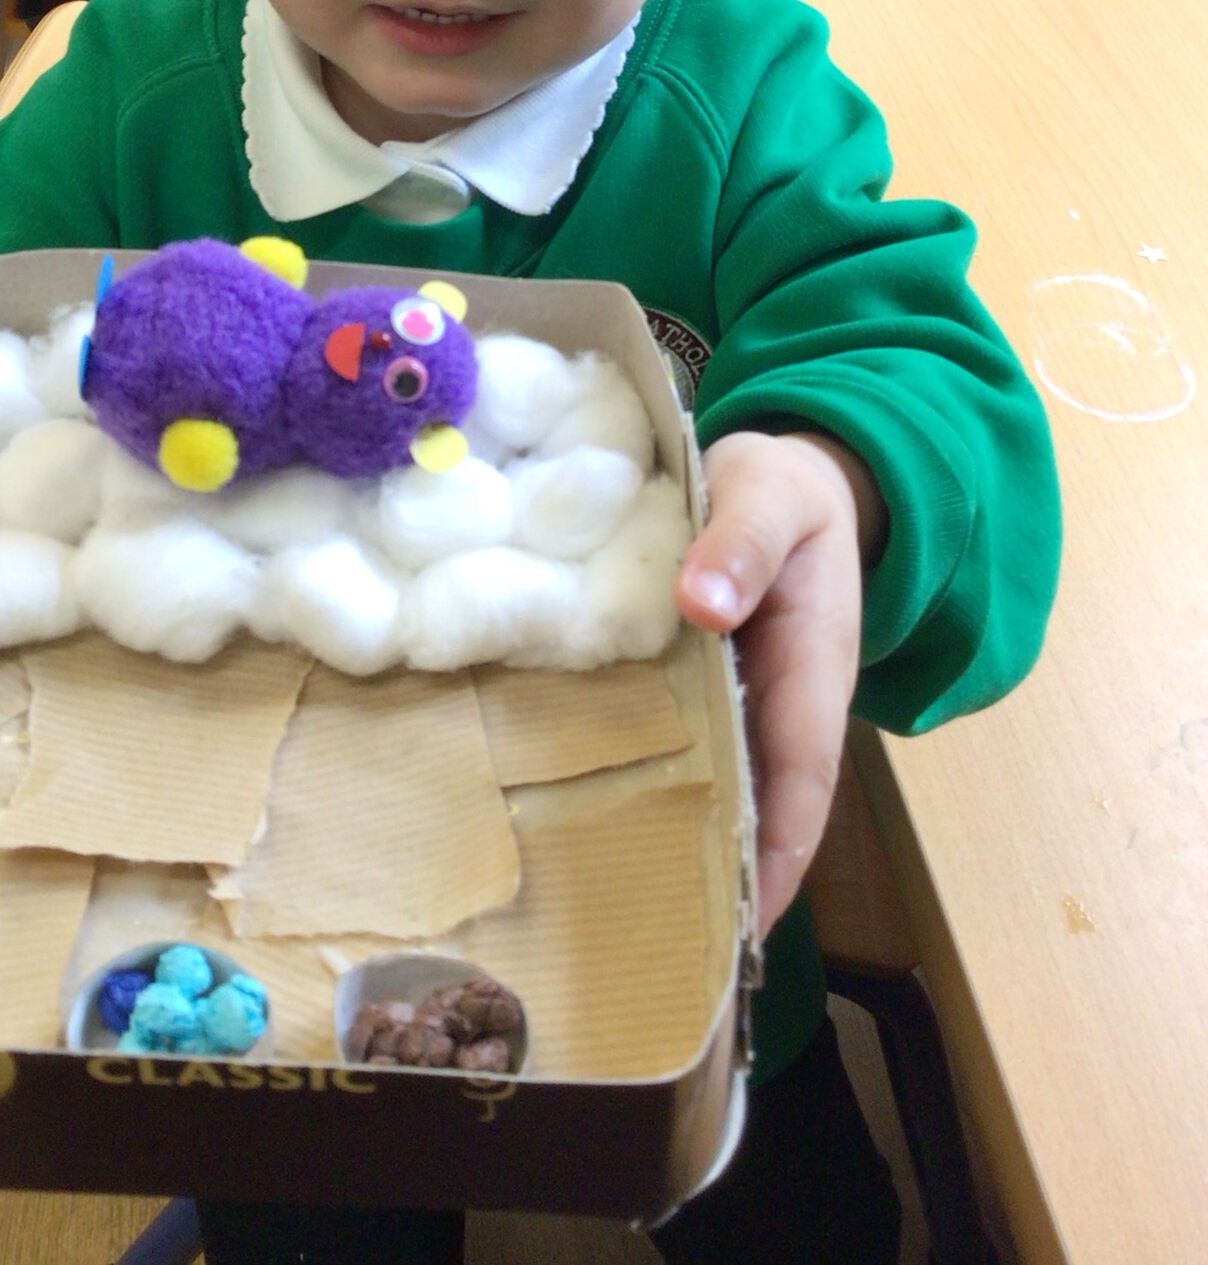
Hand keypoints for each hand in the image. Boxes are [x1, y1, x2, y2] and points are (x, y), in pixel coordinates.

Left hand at [675, 431, 883, 937]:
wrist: (792, 472)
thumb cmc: (785, 486)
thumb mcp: (770, 492)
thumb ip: (741, 541)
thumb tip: (703, 605)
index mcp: (813, 665)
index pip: (805, 774)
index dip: (783, 848)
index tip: (751, 916)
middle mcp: (786, 699)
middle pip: (765, 803)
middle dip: (734, 877)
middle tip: (675, 949)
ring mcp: (749, 699)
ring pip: (727, 785)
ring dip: (695, 844)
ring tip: (633, 916)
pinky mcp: (711, 685)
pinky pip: (693, 748)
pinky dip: (665, 788)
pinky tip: (607, 820)